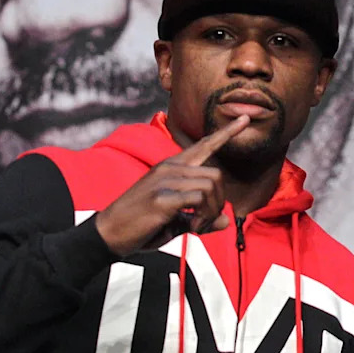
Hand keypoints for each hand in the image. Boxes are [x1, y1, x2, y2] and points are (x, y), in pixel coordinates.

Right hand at [95, 118, 246, 255]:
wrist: (108, 234)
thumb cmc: (141, 227)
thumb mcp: (175, 222)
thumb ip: (201, 219)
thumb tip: (226, 222)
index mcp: (172, 168)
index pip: (204, 145)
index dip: (226, 133)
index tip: (245, 118)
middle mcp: (169, 168)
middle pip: (216, 176)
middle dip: (219, 203)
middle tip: (204, 221)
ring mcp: (164, 180)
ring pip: (211, 186)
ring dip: (211, 211)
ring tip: (196, 225)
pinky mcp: (161, 197)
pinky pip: (200, 198)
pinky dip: (203, 217)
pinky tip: (191, 226)